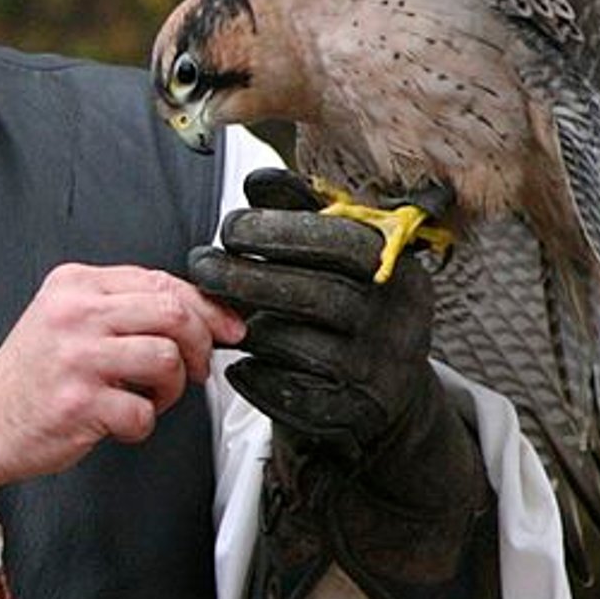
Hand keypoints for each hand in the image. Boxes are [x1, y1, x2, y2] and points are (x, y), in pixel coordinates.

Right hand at [0, 263, 245, 506]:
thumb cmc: (32, 374)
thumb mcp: (67, 317)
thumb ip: (123, 307)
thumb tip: (202, 314)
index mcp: (75, 284)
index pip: (160, 280)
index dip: (205, 307)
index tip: (225, 328)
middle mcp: (75, 314)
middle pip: (172, 312)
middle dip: (199, 344)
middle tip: (195, 368)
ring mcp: (77, 358)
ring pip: (166, 358)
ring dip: (173, 388)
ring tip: (150, 396)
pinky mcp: (78, 403)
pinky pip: (143, 412)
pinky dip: (143, 423)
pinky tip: (121, 421)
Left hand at [191, 169, 513, 598]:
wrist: (387, 399)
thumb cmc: (348, 309)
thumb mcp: (340, 258)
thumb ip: (303, 215)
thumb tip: (257, 181)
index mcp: (400, 271)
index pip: (343, 242)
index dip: (281, 228)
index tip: (231, 223)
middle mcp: (399, 322)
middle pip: (316, 294)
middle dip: (248, 274)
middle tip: (199, 261)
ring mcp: (380, 373)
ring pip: (297, 342)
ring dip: (247, 324)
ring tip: (218, 310)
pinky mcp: (354, 417)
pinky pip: (289, 396)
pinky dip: (255, 377)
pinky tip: (236, 363)